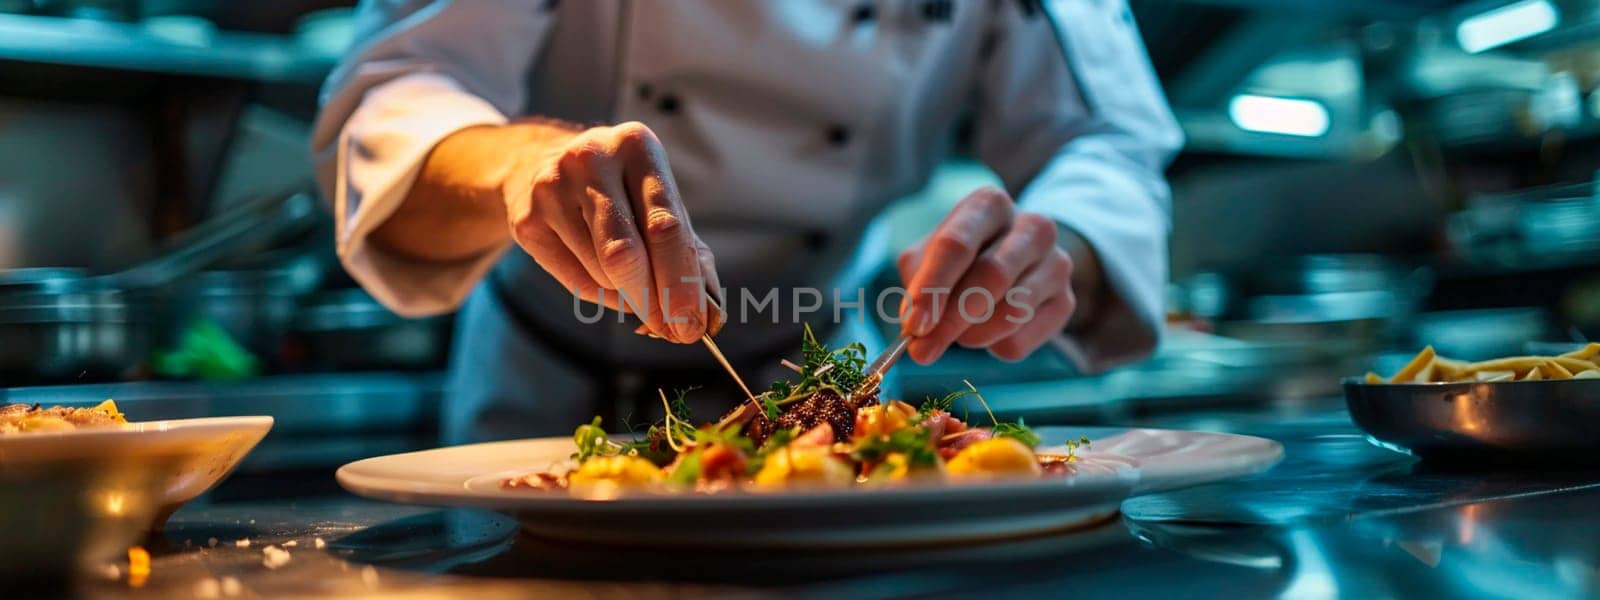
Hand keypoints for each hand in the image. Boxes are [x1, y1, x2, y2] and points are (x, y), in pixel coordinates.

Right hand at [504, 122, 721, 342]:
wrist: (539, 164)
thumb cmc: (619, 191)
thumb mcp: (659, 201)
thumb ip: (689, 251)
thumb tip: (705, 314)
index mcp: (637, 147)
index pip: (666, 226)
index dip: (682, 281)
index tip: (693, 323)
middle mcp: (592, 160)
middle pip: (626, 253)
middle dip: (655, 301)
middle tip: (674, 329)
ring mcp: (552, 189)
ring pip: (602, 272)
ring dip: (630, 296)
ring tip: (637, 286)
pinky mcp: (527, 221)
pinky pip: (576, 281)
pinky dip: (603, 295)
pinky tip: (606, 279)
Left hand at [897, 188, 1075, 363]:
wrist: (1016, 262)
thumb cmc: (960, 258)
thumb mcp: (928, 258)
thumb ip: (917, 287)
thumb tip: (915, 327)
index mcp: (989, 204)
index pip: (957, 245)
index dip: (932, 287)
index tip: (913, 325)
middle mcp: (1031, 226)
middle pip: (991, 276)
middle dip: (951, 319)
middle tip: (922, 349)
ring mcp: (1056, 263)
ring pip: (1011, 311)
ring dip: (973, 334)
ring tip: (958, 333)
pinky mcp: (1065, 301)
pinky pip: (1023, 338)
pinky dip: (994, 346)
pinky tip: (988, 334)